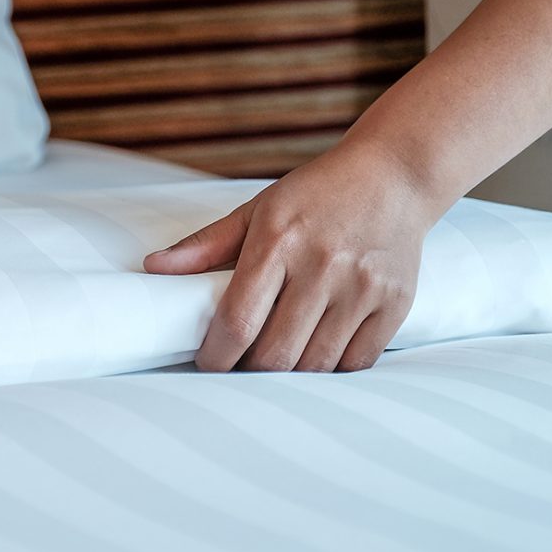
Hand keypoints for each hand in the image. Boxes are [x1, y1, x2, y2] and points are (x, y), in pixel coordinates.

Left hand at [143, 142, 433, 372]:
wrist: (393, 177)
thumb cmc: (316, 194)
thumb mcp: (257, 209)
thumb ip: (206, 244)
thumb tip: (155, 268)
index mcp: (279, 241)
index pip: (237, 321)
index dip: (216, 356)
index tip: (208, 363)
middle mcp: (323, 266)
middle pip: (275, 354)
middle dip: (250, 371)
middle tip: (241, 364)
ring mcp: (363, 288)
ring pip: (315, 366)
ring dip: (289, 375)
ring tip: (277, 359)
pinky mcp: (395, 304)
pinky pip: (355, 363)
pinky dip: (330, 369)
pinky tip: (316, 353)